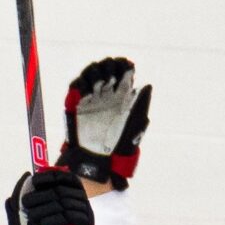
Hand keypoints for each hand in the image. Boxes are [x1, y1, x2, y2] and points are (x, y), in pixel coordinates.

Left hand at [5, 168, 94, 224]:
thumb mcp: (34, 220)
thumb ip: (29, 200)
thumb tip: (24, 179)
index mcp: (72, 196)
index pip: (64, 177)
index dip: (49, 176)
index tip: (34, 180)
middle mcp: (82, 203)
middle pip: (61, 192)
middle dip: (41, 197)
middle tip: (25, 205)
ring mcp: (87, 216)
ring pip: (64, 205)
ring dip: (44, 211)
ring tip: (31, 221)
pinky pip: (70, 220)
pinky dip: (54, 222)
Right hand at [60, 58, 151, 188]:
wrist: (99, 159)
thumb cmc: (120, 144)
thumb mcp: (135, 124)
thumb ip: (141, 104)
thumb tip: (147, 85)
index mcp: (123, 95)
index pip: (123, 71)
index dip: (124, 66)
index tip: (126, 69)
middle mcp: (107, 93)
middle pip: (106, 68)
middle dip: (109, 67)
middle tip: (111, 78)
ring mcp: (92, 97)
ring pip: (91, 73)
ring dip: (95, 73)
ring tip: (100, 84)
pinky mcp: (77, 104)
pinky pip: (77, 86)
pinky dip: (81, 84)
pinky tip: (88, 92)